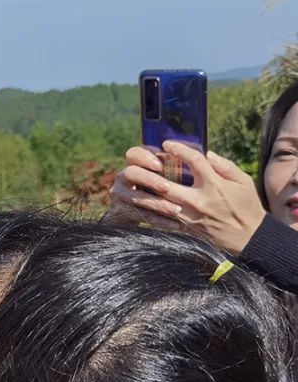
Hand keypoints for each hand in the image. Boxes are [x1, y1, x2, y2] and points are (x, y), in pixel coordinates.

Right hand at [105, 147, 183, 230]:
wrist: (129, 213)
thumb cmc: (154, 189)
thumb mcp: (160, 175)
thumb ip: (176, 165)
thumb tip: (208, 155)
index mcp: (135, 164)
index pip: (134, 153)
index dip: (145, 157)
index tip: (160, 164)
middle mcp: (124, 177)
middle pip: (132, 173)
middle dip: (151, 179)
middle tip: (168, 187)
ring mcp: (120, 195)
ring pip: (136, 197)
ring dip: (157, 203)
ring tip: (176, 209)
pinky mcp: (121, 212)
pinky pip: (141, 216)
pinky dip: (159, 220)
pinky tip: (175, 224)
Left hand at [109, 143, 265, 253]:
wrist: (248, 237)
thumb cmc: (247, 205)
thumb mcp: (243, 181)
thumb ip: (224, 165)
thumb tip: (207, 154)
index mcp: (214, 185)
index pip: (194, 161)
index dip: (179, 150)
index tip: (167, 144)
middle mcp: (198, 200)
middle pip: (166, 183)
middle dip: (150, 172)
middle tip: (140, 162)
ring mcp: (189, 216)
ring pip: (159, 202)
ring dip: (145, 190)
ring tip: (134, 179)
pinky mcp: (185, 228)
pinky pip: (162, 219)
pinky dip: (150, 209)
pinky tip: (140, 201)